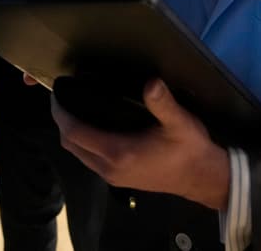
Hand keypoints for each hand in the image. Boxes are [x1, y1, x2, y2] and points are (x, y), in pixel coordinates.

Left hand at [52, 78, 230, 209]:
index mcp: (118, 153)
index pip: (75, 133)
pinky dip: (83, 142)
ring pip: (78, 154)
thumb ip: (162, 102)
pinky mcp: (118, 178)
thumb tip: (151, 82)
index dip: (61, 114)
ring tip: (74, 108)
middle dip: (61, 122)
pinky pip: (89, 159)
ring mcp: (112, 176)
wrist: (203, 178)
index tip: (57, 94)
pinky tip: (92, 126)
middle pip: (70, 144)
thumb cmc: (190, 149)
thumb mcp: (179, 122)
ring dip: (71, 133)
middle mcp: (109, 168)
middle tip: (63, 98)